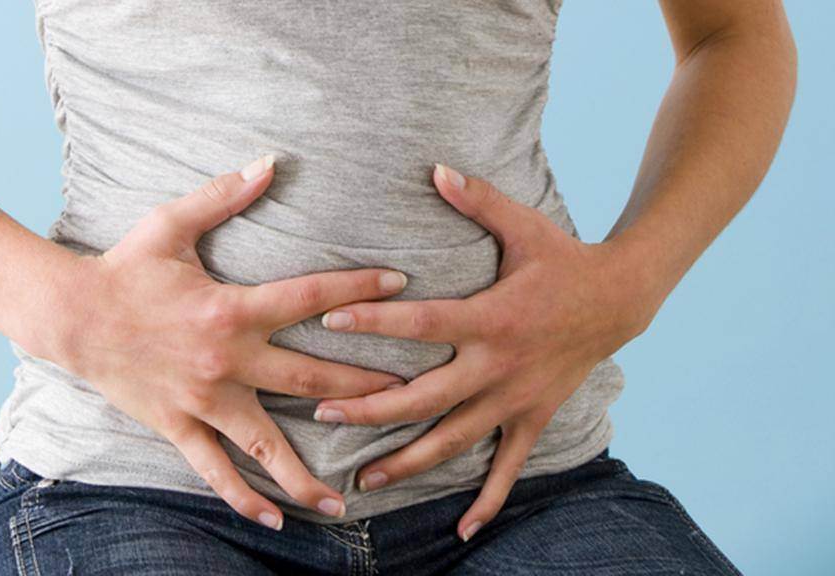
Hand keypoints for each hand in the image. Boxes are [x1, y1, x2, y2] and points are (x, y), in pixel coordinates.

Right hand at [45, 155, 408, 529]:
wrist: (71, 316)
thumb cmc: (124, 268)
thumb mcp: (171, 224)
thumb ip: (224, 195)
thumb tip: (269, 161)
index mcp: (232, 308)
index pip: (311, 298)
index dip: (359, 290)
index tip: (401, 284)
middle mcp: (227, 360)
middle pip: (311, 377)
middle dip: (364, 386)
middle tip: (410, 394)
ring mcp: (205, 400)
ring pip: (267, 445)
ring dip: (308, 474)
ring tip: (345, 502)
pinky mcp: (180, 425)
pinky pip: (215, 471)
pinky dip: (243, 499)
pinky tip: (275, 521)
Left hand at [312, 163, 657, 541]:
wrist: (621, 300)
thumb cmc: (564, 259)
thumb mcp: (526, 225)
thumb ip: (479, 200)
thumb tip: (434, 168)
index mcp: (491, 318)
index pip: (423, 323)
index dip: (375, 322)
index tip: (328, 322)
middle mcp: (498, 366)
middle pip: (425, 396)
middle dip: (371, 406)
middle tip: (321, 413)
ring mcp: (515, 399)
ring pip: (455, 439)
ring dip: (408, 461)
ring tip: (364, 480)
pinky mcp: (532, 417)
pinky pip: (509, 467)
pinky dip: (488, 499)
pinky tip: (464, 529)